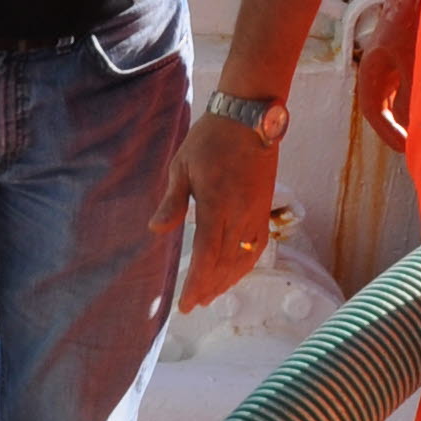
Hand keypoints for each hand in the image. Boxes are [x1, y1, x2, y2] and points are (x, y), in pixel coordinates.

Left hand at [156, 106, 281, 312]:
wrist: (250, 117)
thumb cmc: (210, 138)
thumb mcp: (182, 166)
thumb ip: (173, 202)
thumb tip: (155, 230)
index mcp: (217, 204)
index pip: (207, 255)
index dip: (197, 283)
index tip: (187, 303)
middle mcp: (240, 213)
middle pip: (226, 262)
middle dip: (210, 287)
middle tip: (196, 304)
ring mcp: (257, 212)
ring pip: (245, 257)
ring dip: (229, 279)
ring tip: (213, 293)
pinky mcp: (265, 207)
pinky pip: (259, 244)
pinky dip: (247, 263)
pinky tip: (237, 270)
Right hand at [353, 0, 420, 150]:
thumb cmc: (416, 13)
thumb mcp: (416, 61)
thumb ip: (414, 97)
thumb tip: (414, 129)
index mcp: (372, 69)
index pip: (373, 112)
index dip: (389, 134)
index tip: (408, 150)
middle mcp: (380, 64)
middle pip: (385, 104)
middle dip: (401, 125)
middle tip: (420, 144)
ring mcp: (395, 54)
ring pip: (401, 91)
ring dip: (414, 108)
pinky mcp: (412, 45)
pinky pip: (414, 77)